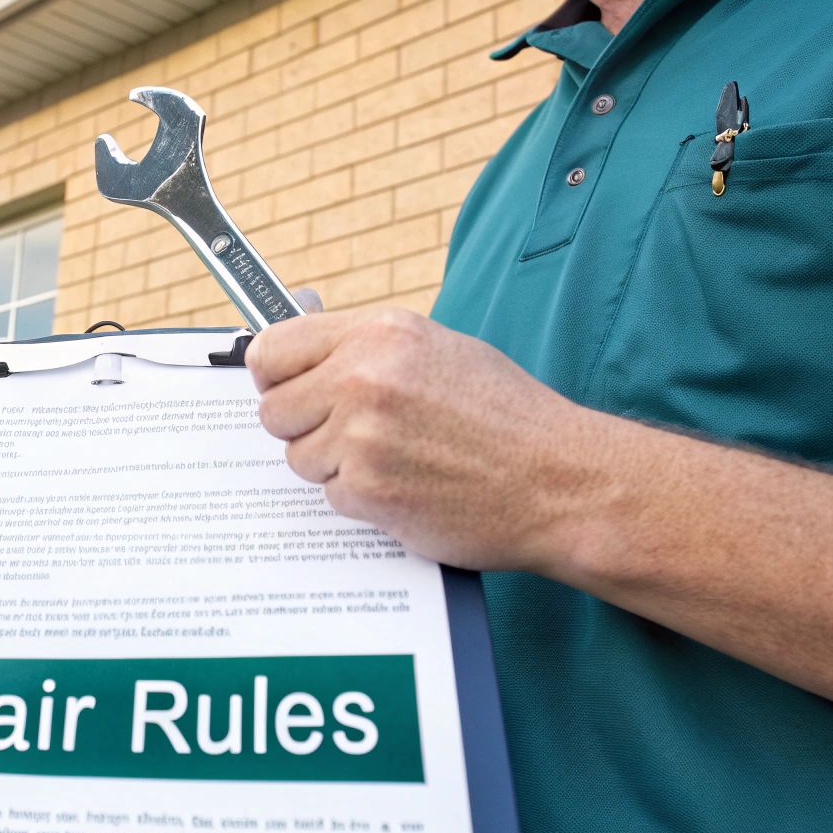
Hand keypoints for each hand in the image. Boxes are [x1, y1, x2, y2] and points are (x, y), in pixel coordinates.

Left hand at [246, 299, 605, 570]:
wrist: (558, 480)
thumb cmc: (504, 416)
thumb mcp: (437, 350)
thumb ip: (364, 347)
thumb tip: (295, 338)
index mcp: (380, 333)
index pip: (273, 349)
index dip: (275, 376)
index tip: (286, 388)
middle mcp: (364, 378)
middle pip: (274, 410)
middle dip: (305, 427)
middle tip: (354, 434)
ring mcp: (362, 436)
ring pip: (299, 457)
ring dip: (336, 466)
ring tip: (398, 459)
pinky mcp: (367, 490)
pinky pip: (331, 496)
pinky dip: (363, 499)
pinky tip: (409, 486)